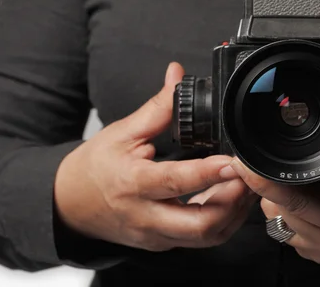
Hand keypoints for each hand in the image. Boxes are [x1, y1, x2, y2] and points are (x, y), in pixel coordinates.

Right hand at [54, 62, 255, 251]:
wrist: (69, 204)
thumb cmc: (94, 168)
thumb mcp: (122, 132)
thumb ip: (157, 108)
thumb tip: (177, 76)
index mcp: (133, 183)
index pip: (176, 181)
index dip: (208, 173)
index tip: (233, 162)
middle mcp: (145, 216)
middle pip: (199, 224)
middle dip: (233, 202)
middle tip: (249, 176)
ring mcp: (155, 235)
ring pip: (205, 237)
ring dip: (233, 213)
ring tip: (245, 185)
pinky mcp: (162, 243)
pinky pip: (199, 239)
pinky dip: (221, 221)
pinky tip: (229, 198)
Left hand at [228, 69, 319, 263]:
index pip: (299, 202)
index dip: (268, 181)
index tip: (243, 162)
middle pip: (281, 209)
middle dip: (272, 180)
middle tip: (271, 152)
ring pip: (276, 217)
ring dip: (275, 192)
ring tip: (296, 169)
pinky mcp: (310, 250)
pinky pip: (279, 223)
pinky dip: (280, 202)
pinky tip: (298, 185)